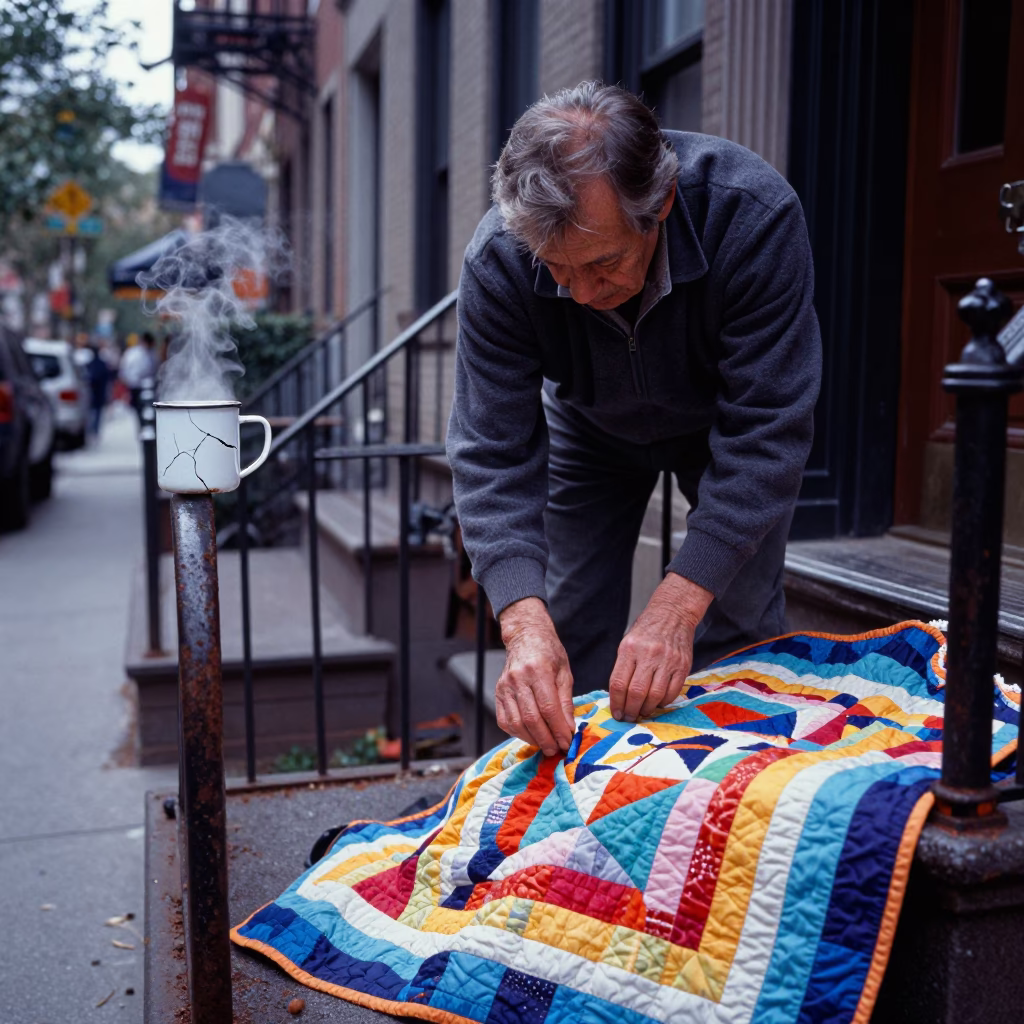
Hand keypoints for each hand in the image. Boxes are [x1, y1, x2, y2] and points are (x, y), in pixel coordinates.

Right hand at [495, 598, 575, 756]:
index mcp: (538, 670)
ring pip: (517, 723)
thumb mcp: (565, 672)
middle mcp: (518, 678)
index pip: (548, 708)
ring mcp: (505, 686)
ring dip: (533, 739)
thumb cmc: (549, 652)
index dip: (559, 729)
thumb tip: (569, 728)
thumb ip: (566, 701)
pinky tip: (531, 736)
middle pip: (532, 719)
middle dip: (547, 739)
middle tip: (558, 749)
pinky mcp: (498, 693)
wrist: (525, 636)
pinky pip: (505, 721)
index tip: (568, 742)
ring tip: (546, 745)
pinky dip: (518, 733)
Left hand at [608, 573, 712, 721]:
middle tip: (629, 718)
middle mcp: (648, 655)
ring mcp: (667, 661)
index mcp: (629, 649)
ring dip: (647, 709)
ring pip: (655, 695)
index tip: (616, 713)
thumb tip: (618, 697)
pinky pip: (672, 692)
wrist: (673, 614)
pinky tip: (657, 703)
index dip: (616, 703)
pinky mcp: (683, 666)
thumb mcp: (628, 643)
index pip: (619, 683)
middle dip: (630, 710)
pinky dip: (663, 702)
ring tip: (642, 712)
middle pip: (636, 692)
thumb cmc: (646, 631)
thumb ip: (623, 667)